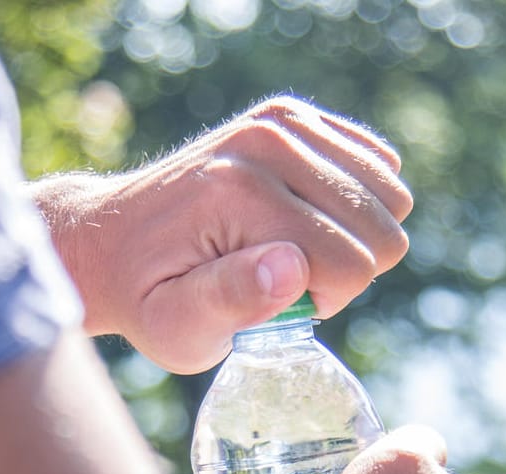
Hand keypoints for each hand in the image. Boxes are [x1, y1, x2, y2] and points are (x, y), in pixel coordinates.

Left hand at [29, 96, 412, 373]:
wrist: (114, 240)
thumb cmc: (149, 298)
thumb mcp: (176, 326)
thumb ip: (232, 302)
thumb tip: (292, 266)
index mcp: (240, 193)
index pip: (351, 265)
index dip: (323, 301)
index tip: (271, 301)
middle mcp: (268, 141)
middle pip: (382, 231)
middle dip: (343, 270)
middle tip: (278, 277)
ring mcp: (283, 119)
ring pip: (392, 198)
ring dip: (352, 237)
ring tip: (290, 247)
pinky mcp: (294, 114)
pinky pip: (381, 166)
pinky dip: (355, 202)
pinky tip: (305, 217)